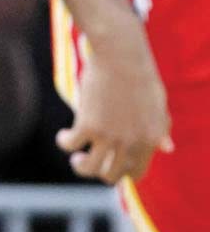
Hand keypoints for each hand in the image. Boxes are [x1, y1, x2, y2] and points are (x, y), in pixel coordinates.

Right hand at [56, 29, 172, 183]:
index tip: (110, 163)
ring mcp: (110, 136)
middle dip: (99, 171)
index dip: (122, 172)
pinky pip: (70, 144)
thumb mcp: (158, 106)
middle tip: (89, 160)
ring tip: (76, 156)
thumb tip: (167, 149)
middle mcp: (131, 143)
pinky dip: (64, 142)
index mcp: (150, 140)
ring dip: (80, 166)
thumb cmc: (140, 76)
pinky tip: (63, 135)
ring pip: (89, 168)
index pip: (137, 173)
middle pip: (111, 174)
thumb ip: (161, 130)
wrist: (121, 56)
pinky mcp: (88, 124)